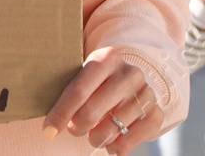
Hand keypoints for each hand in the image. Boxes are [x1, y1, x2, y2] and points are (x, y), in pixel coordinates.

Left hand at [42, 46, 159, 152]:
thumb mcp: (86, 77)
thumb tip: (49, 128)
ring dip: (95, 138)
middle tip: (75, 129)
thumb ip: (70, 94)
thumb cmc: (100, 82)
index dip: (61, 113)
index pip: (78, 91)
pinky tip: (110, 142)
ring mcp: (145, 94)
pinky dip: (114, 147)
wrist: (135, 82)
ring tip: (93, 134)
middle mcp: (129, 74)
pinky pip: (128, 141)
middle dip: (76, 127)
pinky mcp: (156, 114)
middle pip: (91, 112)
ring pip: (109, 130)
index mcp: (107, 59)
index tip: (48, 131)